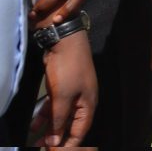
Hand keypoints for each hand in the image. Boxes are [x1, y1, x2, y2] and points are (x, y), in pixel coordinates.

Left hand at [38, 31, 97, 146]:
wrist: (65, 41)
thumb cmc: (68, 70)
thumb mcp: (62, 98)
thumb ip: (58, 121)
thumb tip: (55, 143)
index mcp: (88, 105)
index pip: (79, 132)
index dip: (67, 146)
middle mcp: (82, 102)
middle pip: (70, 127)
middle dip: (57, 140)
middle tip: (42, 150)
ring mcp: (71, 94)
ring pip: (61, 118)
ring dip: (49, 131)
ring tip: (36, 144)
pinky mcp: (62, 88)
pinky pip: (54, 108)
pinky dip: (45, 117)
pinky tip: (34, 127)